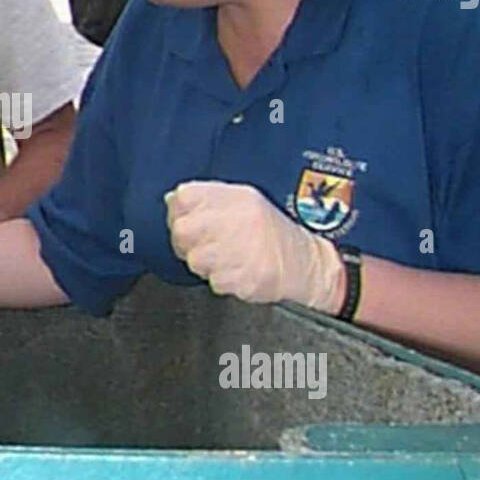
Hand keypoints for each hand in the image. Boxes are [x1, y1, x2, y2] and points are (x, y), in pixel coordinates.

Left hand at [165, 181, 343, 312]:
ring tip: (224, 261)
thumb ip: (208, 200)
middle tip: (200, 247)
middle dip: (185, 243)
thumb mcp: (245, 203)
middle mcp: (239, 219)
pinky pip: (214, 282)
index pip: (184, 197)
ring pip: (195, 260)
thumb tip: (171, 200)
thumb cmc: (270, 235)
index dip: (178, 212)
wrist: (307, 264)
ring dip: (204, 265)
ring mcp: (242, 250)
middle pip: (182, 230)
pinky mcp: (246, 278)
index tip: (187, 221)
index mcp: (237, 197)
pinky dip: (222, 281)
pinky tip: (237, 272)